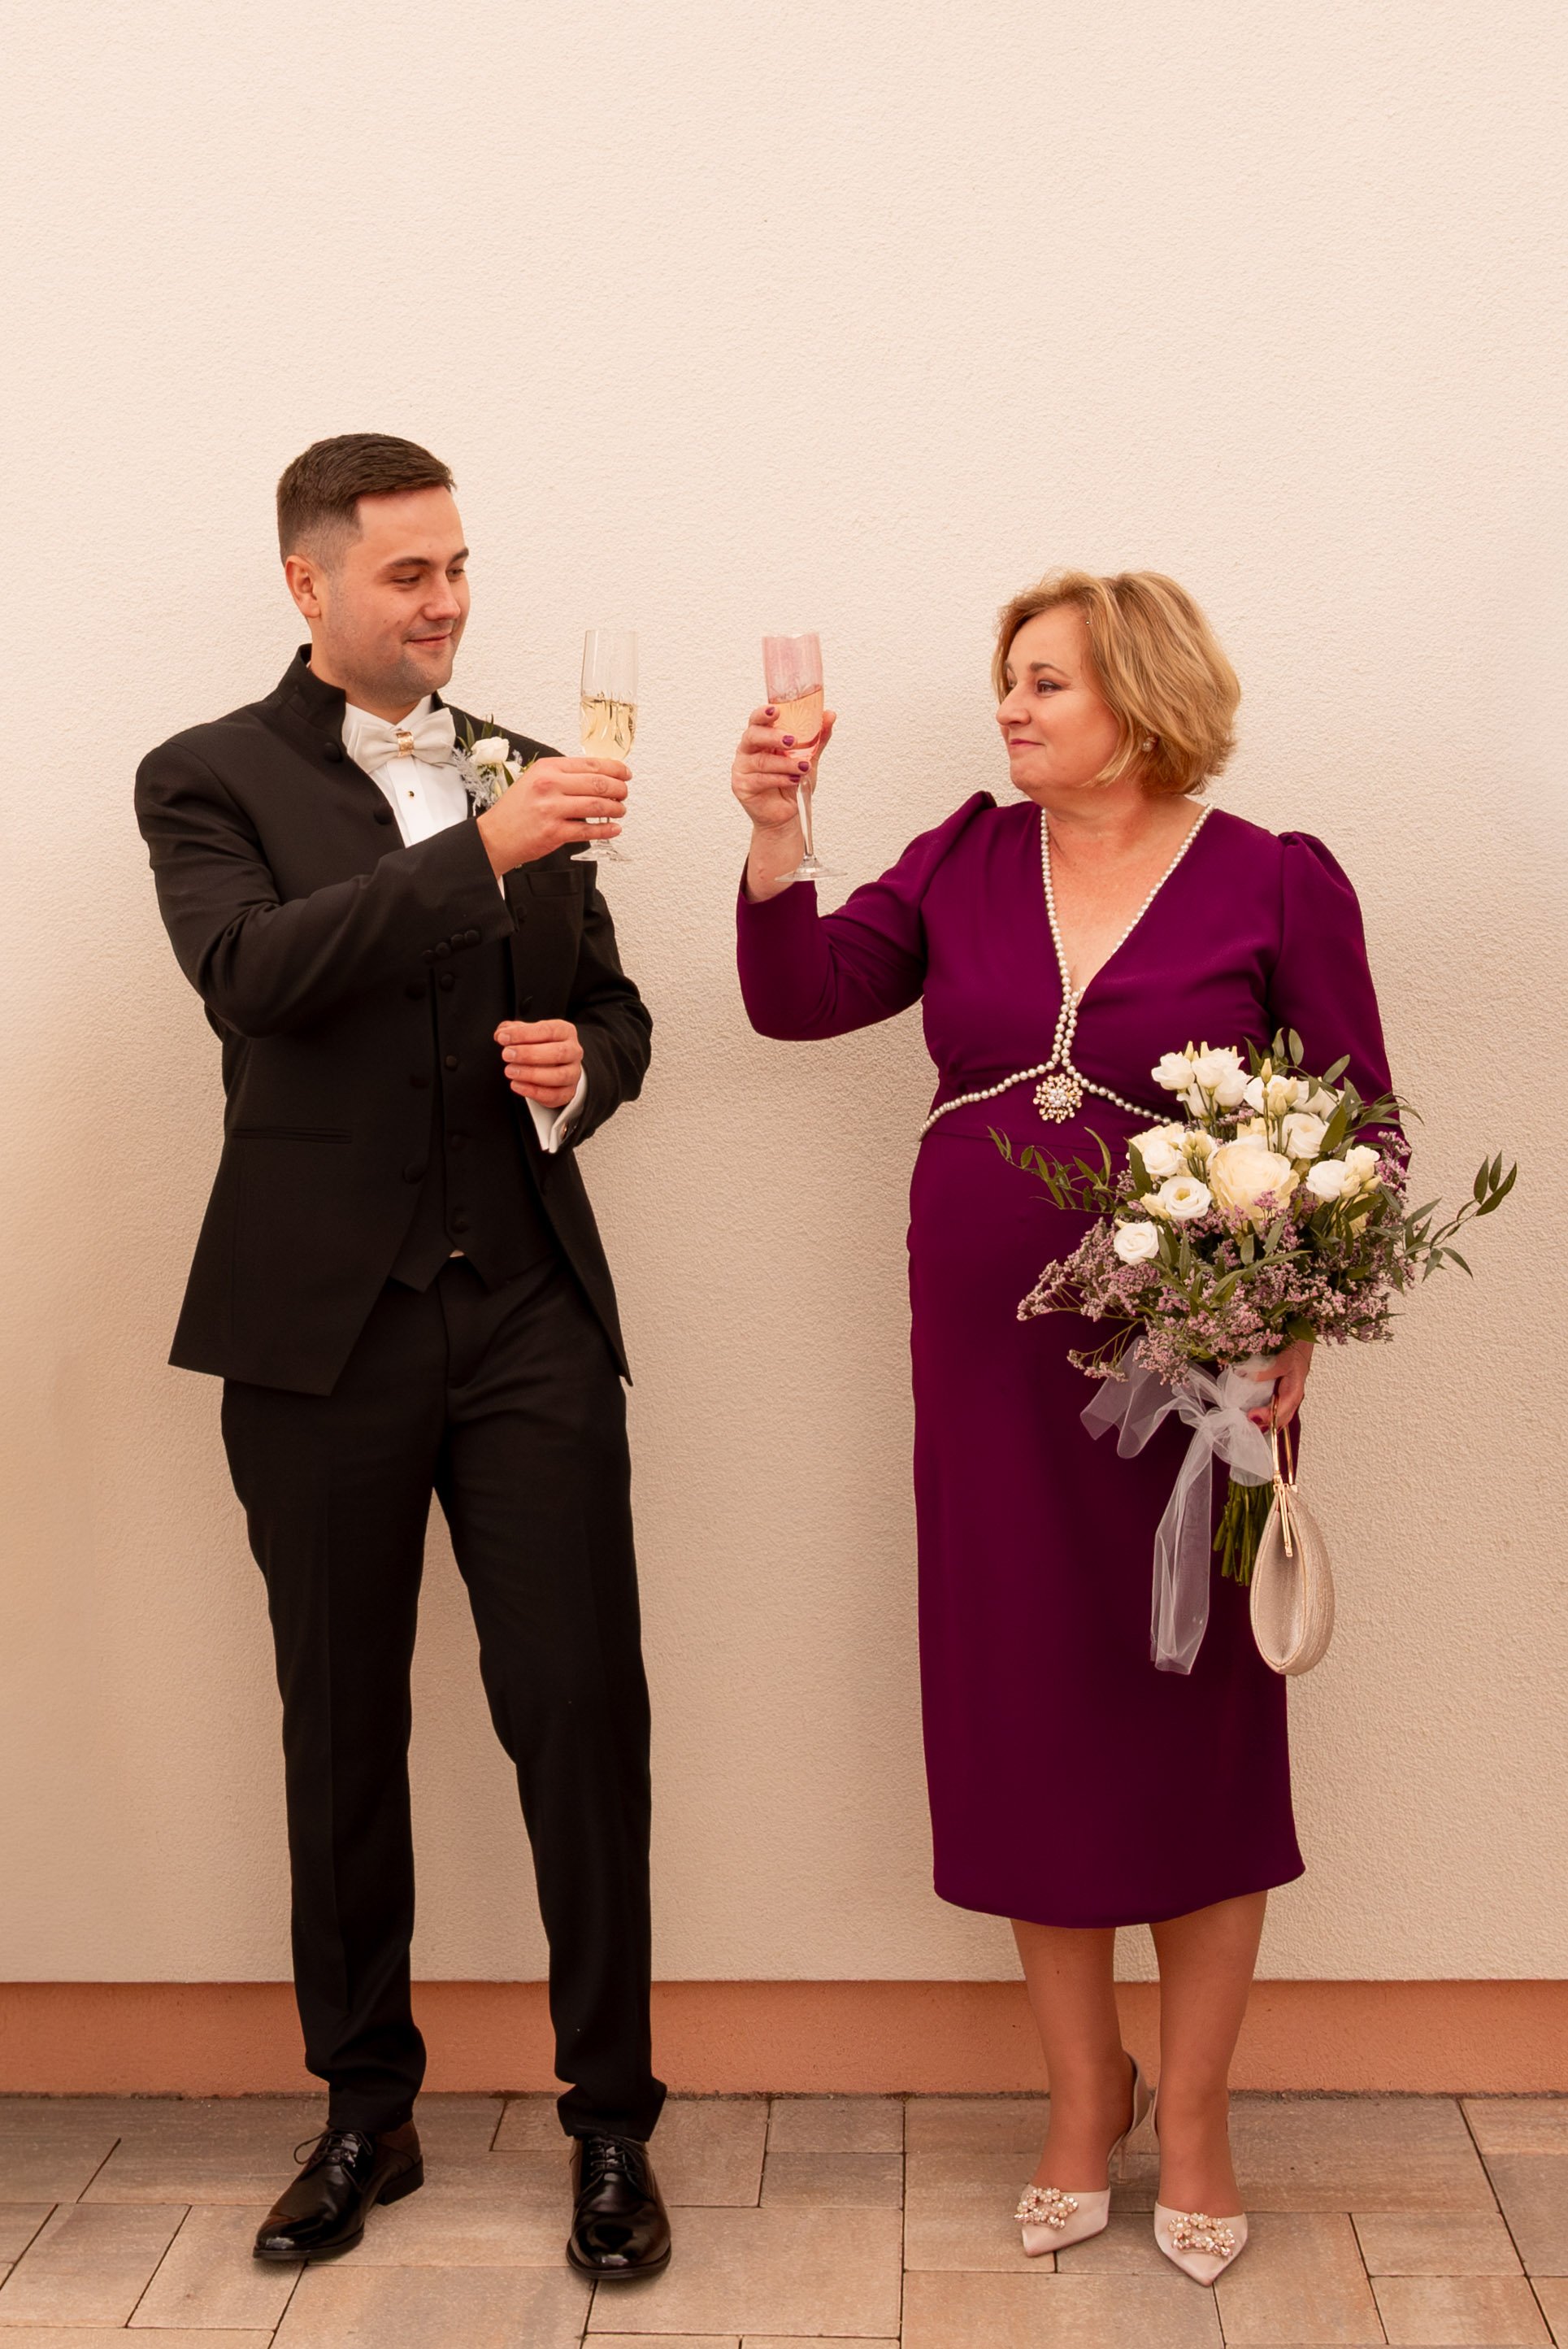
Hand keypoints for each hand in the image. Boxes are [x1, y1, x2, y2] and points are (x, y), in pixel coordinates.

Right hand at [476, 756, 628, 875]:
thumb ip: (563, 776)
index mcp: (547, 768)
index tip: (625, 773)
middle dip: (619, 789)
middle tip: (624, 793)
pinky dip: (606, 830)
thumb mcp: (535, 780)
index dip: (614, 769)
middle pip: (598, 783)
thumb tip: (596, 776)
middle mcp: (550, 786)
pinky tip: (613, 828)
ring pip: (597, 806)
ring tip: (620, 810)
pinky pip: (588, 830)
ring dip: (615, 809)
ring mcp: (552, 809)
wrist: (495, 836)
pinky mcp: (554, 832)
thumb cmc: (515, 809)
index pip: (590, 764)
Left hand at [496, 1018, 582, 1108]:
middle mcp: (573, 1051)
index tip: (503, 1037)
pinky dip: (533, 1091)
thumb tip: (501, 1033)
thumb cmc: (541, 1045)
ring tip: (510, 1071)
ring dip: (531, 1074)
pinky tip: (516, 1085)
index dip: (523, 1034)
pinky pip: (554, 1094)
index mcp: (564, 1031)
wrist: (556, 1065)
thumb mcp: (527, 1033)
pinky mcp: (568, 1092)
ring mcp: (573, 1073)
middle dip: (529, 1054)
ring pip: (558, 1076)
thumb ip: (513, 1030)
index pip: (547, 1030)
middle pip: (557, 1052)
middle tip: (507, 1055)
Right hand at [734, 704, 837, 899]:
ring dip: (785, 763)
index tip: (775, 710)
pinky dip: (779, 779)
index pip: (757, 720)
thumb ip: (817, 738)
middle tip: (793, 741)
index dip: (763, 713)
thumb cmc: (792, 782)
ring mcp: (741, 768)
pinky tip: (793, 781)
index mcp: (760, 738)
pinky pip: (760, 779)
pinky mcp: (741, 786)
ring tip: (803, 768)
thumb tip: (830, 715)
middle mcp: (747, 750)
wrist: (786, 815)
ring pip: (761, 760)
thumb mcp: (808, 758)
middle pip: (753, 736)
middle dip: (774, 737)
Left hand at [1249, 1337, 1313, 1430]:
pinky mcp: (1284, 1394)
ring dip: (1267, 1423)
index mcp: (1294, 1392)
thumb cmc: (1296, 1352)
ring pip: (1280, 1417)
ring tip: (1251, 1424)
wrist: (1302, 1345)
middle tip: (1248, 1425)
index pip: (1281, 1410)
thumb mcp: (1281, 1361)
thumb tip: (1247, 1377)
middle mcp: (1293, 1398)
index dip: (1267, 1416)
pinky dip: (1268, 1415)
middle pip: (1281, 1419)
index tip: (1251, 1416)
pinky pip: (1277, 1409)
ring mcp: (1289, 1397)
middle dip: (1266, 1425)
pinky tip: (1257, 1416)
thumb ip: (1266, 1372)